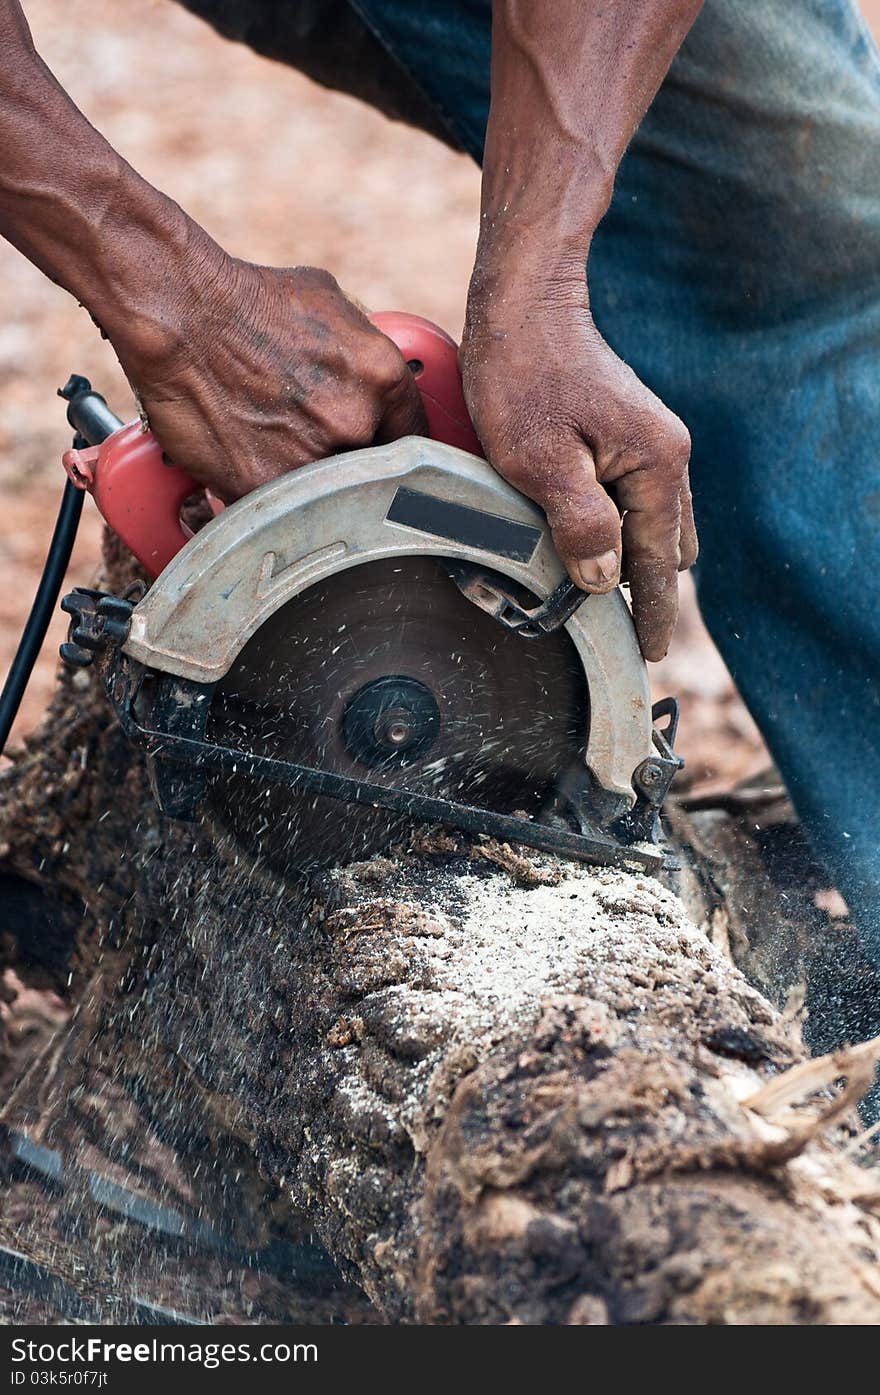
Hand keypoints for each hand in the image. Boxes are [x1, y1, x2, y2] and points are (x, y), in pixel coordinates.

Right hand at [109, 256, 427, 502]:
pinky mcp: (261, 488)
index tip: (384, 462)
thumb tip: (374, 387)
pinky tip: (245, 462)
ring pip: (323, 497)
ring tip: (272, 450)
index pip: (415, 442)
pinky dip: (264, 498)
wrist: (179, 312)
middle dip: (349, 468)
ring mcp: (308, 461)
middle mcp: (354, 424)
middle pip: (371, 474)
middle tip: (318, 451)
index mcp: (383, 379)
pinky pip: (275, 509)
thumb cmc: (249, 299)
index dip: (396, 454)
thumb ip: (364, 356)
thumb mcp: (333, 308)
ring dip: (307, 488)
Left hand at [460, 270, 697, 659]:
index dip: (652, 613)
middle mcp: (667, 457)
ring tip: (598, 599)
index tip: (648, 655)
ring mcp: (652, 442)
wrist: (527, 307)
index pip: (659, 563)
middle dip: (645, 589)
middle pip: (667, 547)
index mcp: (656, 467)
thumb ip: (581, 525)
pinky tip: (588, 542)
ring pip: (654, 523)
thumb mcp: (540, 462)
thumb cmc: (525, 378)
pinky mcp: (629, 433)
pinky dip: (620, 527)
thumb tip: (603, 581)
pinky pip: (636, 498)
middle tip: (615, 634)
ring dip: (631, 558)